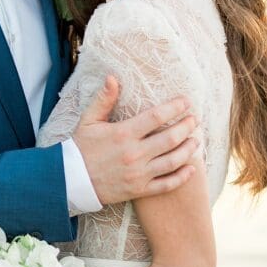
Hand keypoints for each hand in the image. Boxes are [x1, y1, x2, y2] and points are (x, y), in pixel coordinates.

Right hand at [73, 76, 198, 204]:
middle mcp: (134, 154)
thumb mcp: (89, 120)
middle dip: (187, 126)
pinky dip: (182, 177)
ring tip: (196, 139)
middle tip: (195, 119)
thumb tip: (112, 77)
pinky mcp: (139, 190)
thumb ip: (104, 99)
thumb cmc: (81, 148)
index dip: (174, 108)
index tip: (186, 102)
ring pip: (173, 161)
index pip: (156, 117)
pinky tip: (192, 169)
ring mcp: (138, 174)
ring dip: (189, 149)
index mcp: (123, 134)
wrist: (71, 180)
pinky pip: (167, 184)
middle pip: (170, 138)